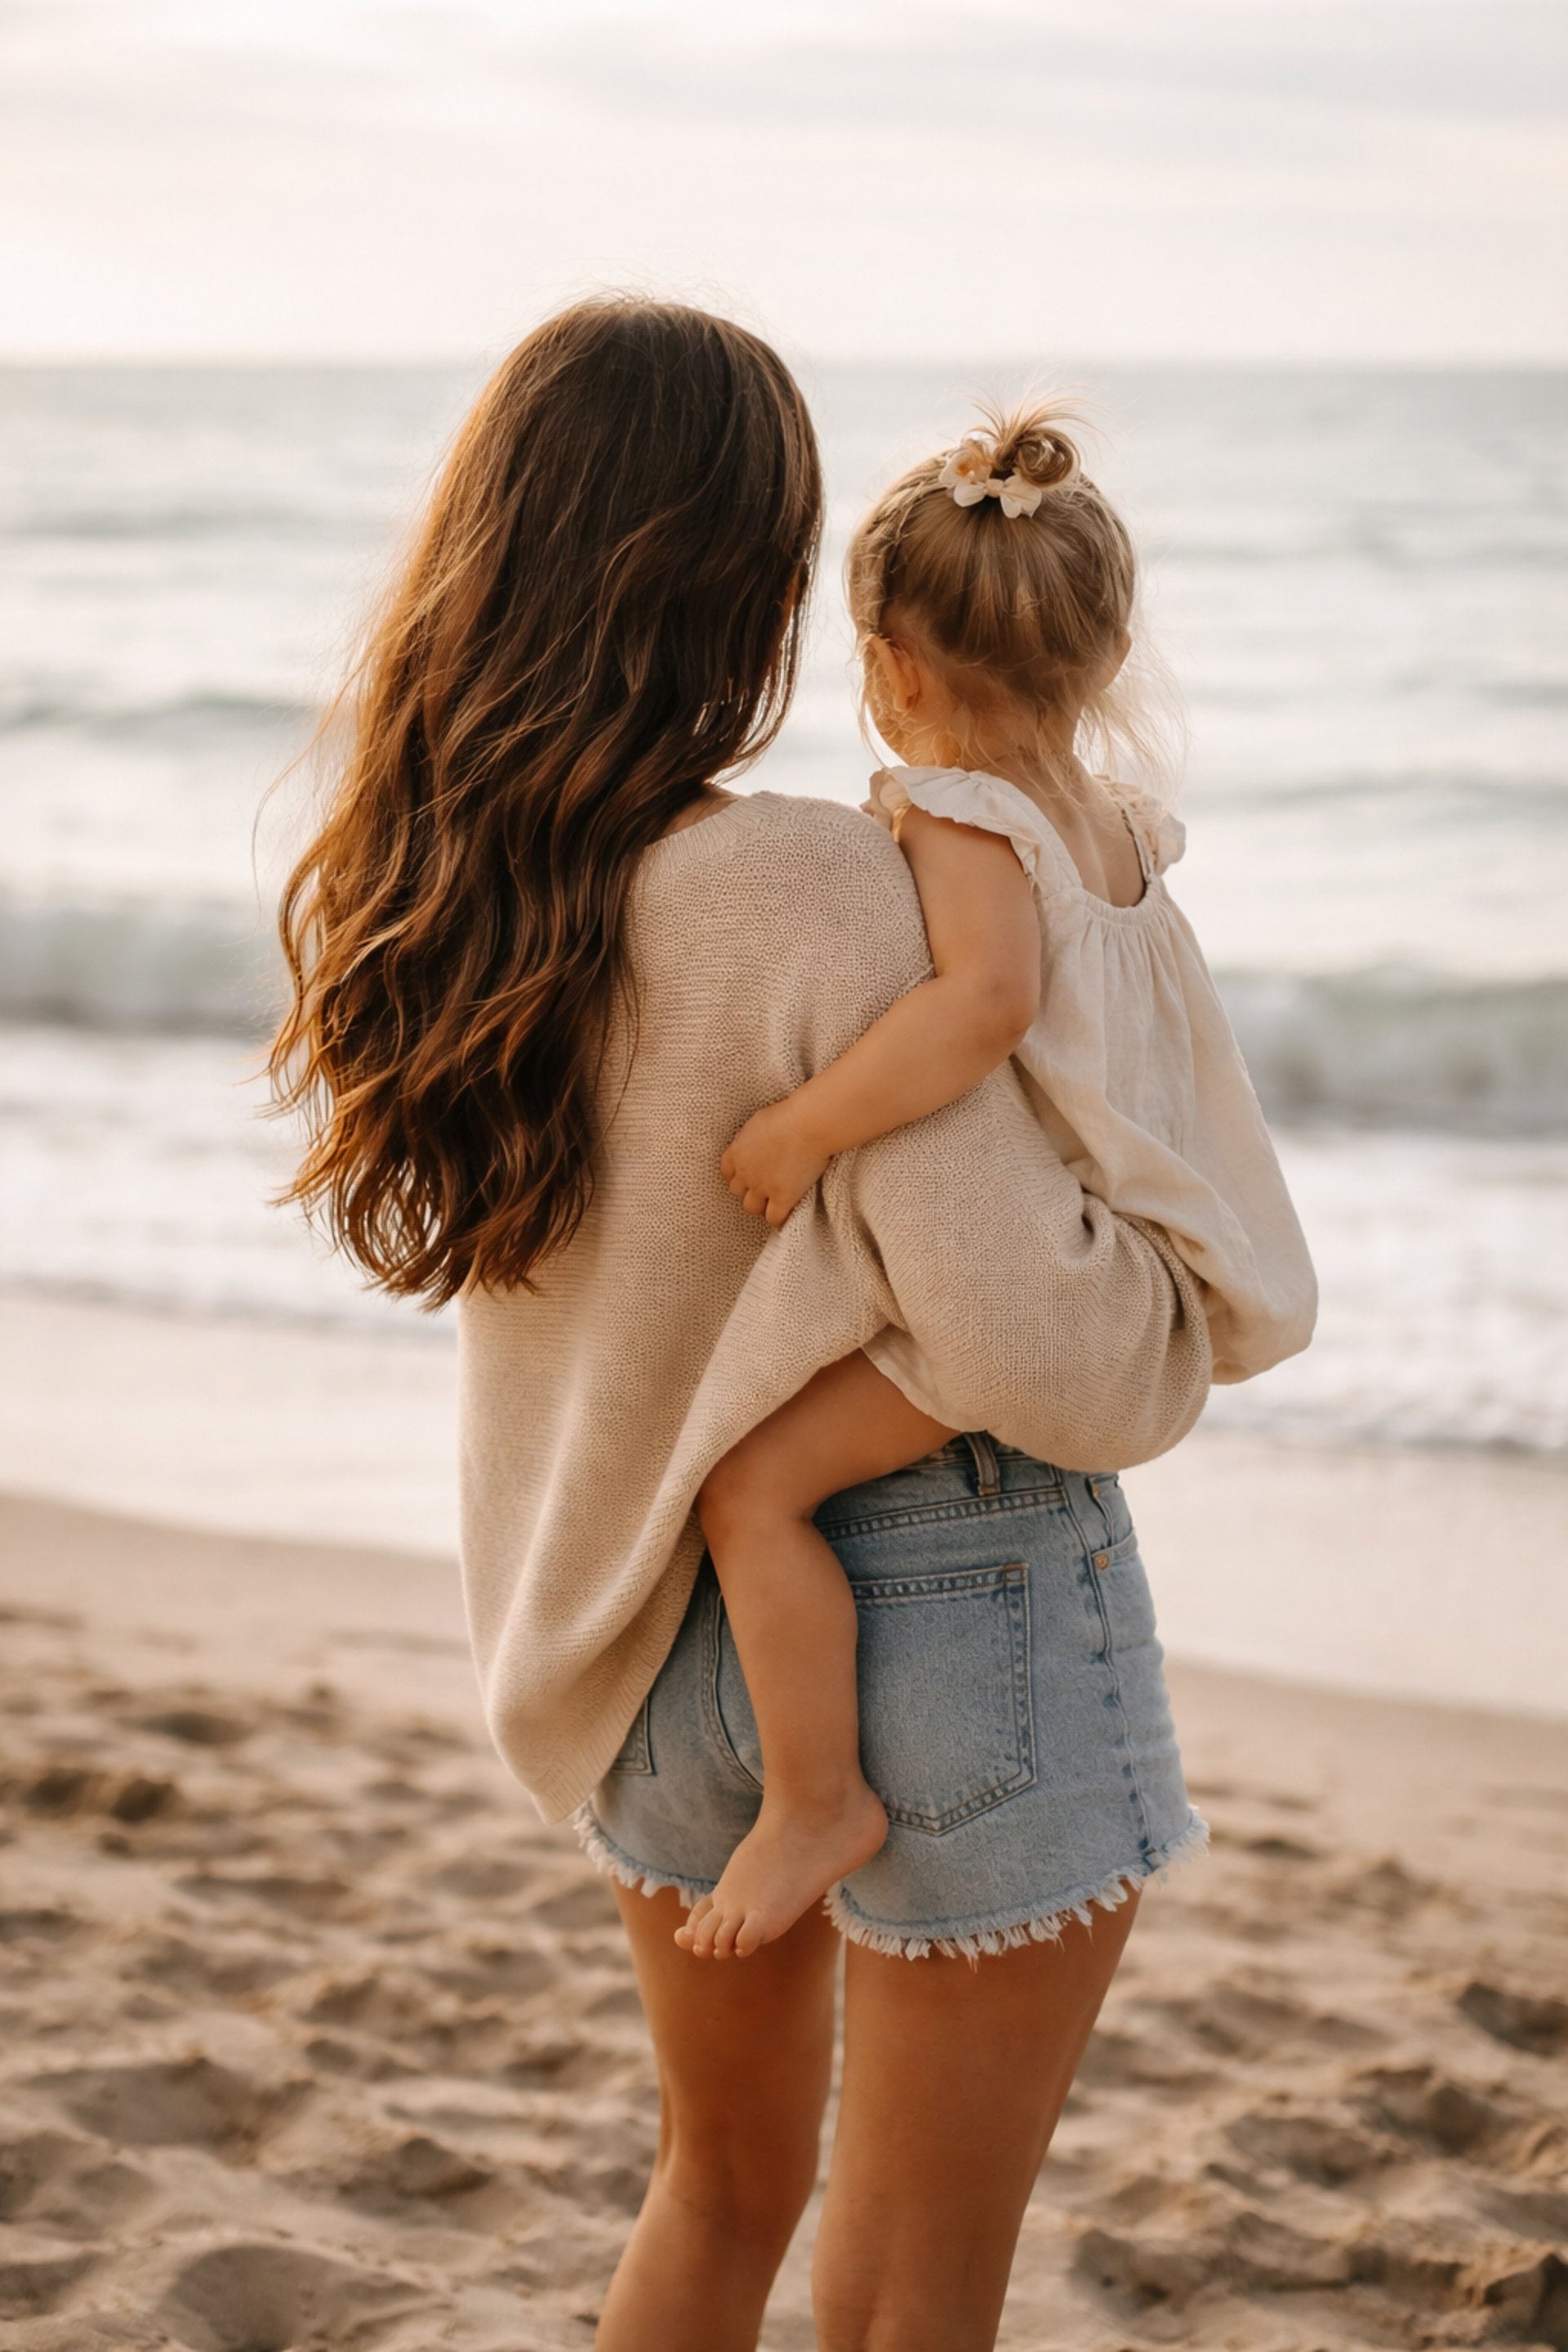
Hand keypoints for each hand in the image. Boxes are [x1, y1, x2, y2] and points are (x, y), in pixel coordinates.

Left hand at [721, 1101, 830, 1227]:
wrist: (808, 1125)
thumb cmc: (789, 1115)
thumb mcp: (760, 1121)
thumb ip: (754, 1137)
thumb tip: (761, 1140)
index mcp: (737, 1151)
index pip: (726, 1172)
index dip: (738, 1174)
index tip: (749, 1174)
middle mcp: (745, 1172)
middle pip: (736, 1191)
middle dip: (748, 1189)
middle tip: (764, 1186)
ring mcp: (762, 1187)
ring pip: (751, 1207)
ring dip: (761, 1204)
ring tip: (774, 1200)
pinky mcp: (782, 1198)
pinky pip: (774, 1218)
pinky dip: (779, 1217)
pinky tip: (788, 1210)